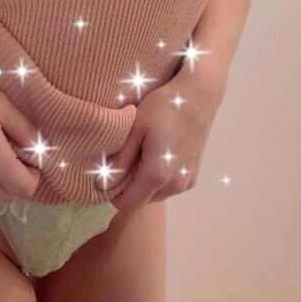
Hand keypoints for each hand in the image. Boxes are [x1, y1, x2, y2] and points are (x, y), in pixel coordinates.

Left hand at [96, 70, 225, 213]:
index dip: (113, 193)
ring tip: (145, 150)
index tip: (111, 171)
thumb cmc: (164, 106)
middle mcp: (175, 185)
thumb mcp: (135, 128)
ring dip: (145, 182)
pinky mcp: (193, 176)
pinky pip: (168, 187)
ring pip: (155, 195)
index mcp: (157, 174)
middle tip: (129, 154)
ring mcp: (186, 182)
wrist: (198, 95)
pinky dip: (159, 177)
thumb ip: (119, 160)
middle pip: (141, 201)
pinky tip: (159, 151)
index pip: (127, 206)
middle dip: (130, 186)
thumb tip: (102, 184)